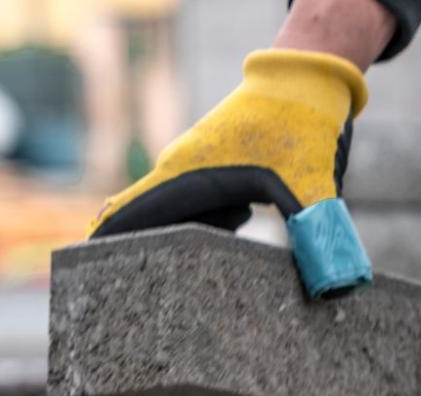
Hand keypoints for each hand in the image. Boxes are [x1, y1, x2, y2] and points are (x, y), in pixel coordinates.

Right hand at [88, 50, 372, 296]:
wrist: (308, 78)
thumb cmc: (303, 124)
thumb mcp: (316, 185)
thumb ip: (319, 235)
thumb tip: (337, 287)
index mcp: (194, 174)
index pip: (137, 212)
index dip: (110, 238)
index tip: (84, 262)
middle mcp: (185, 170)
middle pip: (147, 217)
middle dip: (135, 250)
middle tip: (118, 291)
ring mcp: (196, 167)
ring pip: (174, 212)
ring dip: (179, 238)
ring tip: (177, 270)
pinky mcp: (213, 168)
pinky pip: (196, 204)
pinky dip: (204, 223)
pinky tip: (232, 231)